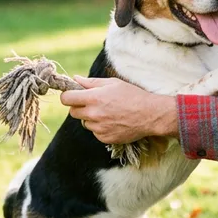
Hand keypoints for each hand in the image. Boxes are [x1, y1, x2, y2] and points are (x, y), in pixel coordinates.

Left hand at [60, 77, 177, 143]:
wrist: (150, 115)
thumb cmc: (133, 95)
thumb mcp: (113, 83)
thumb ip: (91, 82)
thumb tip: (75, 78)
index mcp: (94, 98)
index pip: (67, 99)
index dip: (68, 96)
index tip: (73, 95)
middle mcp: (94, 114)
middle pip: (73, 112)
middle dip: (79, 107)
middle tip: (93, 103)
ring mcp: (99, 128)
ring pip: (84, 123)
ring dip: (91, 118)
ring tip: (108, 113)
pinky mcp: (104, 138)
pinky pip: (95, 132)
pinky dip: (100, 127)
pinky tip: (113, 122)